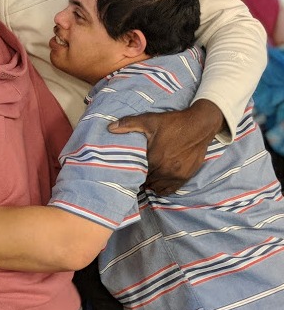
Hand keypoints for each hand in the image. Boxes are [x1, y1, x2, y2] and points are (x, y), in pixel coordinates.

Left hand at [108, 100, 223, 194]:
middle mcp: (165, 170)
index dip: (131, 175)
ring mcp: (176, 175)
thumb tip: (110, 128)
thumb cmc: (173, 122)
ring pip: (158, 188)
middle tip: (134, 178)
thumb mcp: (150, 120)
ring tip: (145, 181)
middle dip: (140, 181)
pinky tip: (158, 183)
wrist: (200, 125)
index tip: (127, 174)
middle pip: (147, 183)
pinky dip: (163, 188)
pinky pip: (171, 189)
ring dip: (151, 186)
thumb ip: (129, 124)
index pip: (138, 175)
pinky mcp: (186, 176)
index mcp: (154, 159)